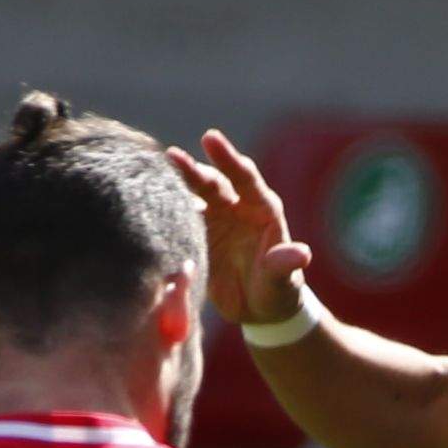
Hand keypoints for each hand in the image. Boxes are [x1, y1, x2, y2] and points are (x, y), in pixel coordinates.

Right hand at [169, 132, 314, 335]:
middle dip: (192, 169)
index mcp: (262, 209)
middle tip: (171, 156)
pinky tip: (145, 205)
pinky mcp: (197, 236)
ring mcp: (214, 220)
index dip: (227, 158)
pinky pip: (179, 219)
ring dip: (174, 187)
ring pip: (191, 196)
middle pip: (212, 183)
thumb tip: (302, 254)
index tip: (209, 137)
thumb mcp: (283, 281)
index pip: (245, 177)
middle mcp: (236, 207)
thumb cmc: (278, 291)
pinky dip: (165, 212)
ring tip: (152, 177)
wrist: (259, 310)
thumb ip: (285, 265)